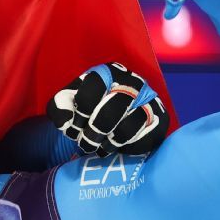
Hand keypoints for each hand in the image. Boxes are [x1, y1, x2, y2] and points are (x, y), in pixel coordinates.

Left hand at [47, 63, 168, 156]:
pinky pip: (141, 136)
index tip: (74, 128)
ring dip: (107, 142)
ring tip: (97, 147)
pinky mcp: (159, 117)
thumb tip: (67, 122)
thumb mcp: (69, 105)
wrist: (115, 120)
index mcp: (106, 72)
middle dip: (92, 133)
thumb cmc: (89, 110)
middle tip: (85, 144)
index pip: (92, 89)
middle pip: (110, 111)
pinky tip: (112, 146)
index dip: (80, 113)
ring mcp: (148, 98)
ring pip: (126, 125)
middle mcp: (130, 80)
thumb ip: (59, 107)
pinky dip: (122, 145)